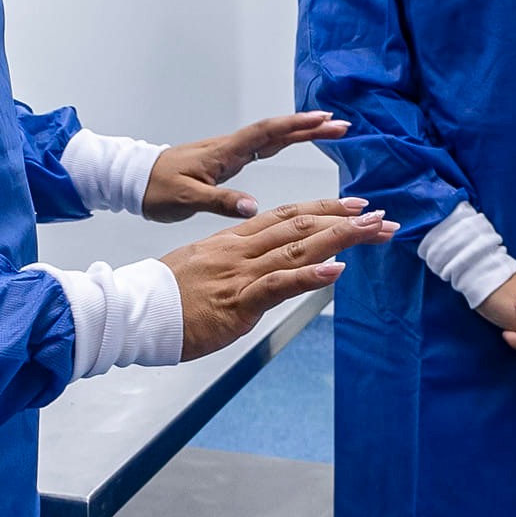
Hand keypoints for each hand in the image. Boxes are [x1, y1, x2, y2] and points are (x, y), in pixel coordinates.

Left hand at [142, 111, 350, 221]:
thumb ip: (220, 201)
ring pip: (271, 137)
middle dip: (308, 126)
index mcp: (223, 153)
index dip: (296, 127)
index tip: (324, 121)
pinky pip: (261, 147)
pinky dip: (282, 141)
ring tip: (329, 129)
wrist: (134, 180)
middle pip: (276, 131)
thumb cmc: (156, 188)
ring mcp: (228, 153)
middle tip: (341, 124)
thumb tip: (253, 206)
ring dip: (299, 132)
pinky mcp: (225, 162)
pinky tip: (294, 141)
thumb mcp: (186, 198)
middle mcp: (230, 148)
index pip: (266, 134)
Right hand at [164, 198, 393, 360]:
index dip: (324, 209)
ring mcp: (240, 273)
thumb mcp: (203, 269)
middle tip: (381, 217)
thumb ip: (234, 265)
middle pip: (300, 226)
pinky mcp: (236, 302)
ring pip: (296, 248)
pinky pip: (277, 285)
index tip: (354, 206)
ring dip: (340, 238)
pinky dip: (309, 275)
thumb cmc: (164, 296)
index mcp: (233, 242)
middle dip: (344, 221)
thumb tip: (260, 272)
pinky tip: (336, 269)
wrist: (135, 310)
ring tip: (372, 231)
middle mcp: (241, 250)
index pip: (286, 216)